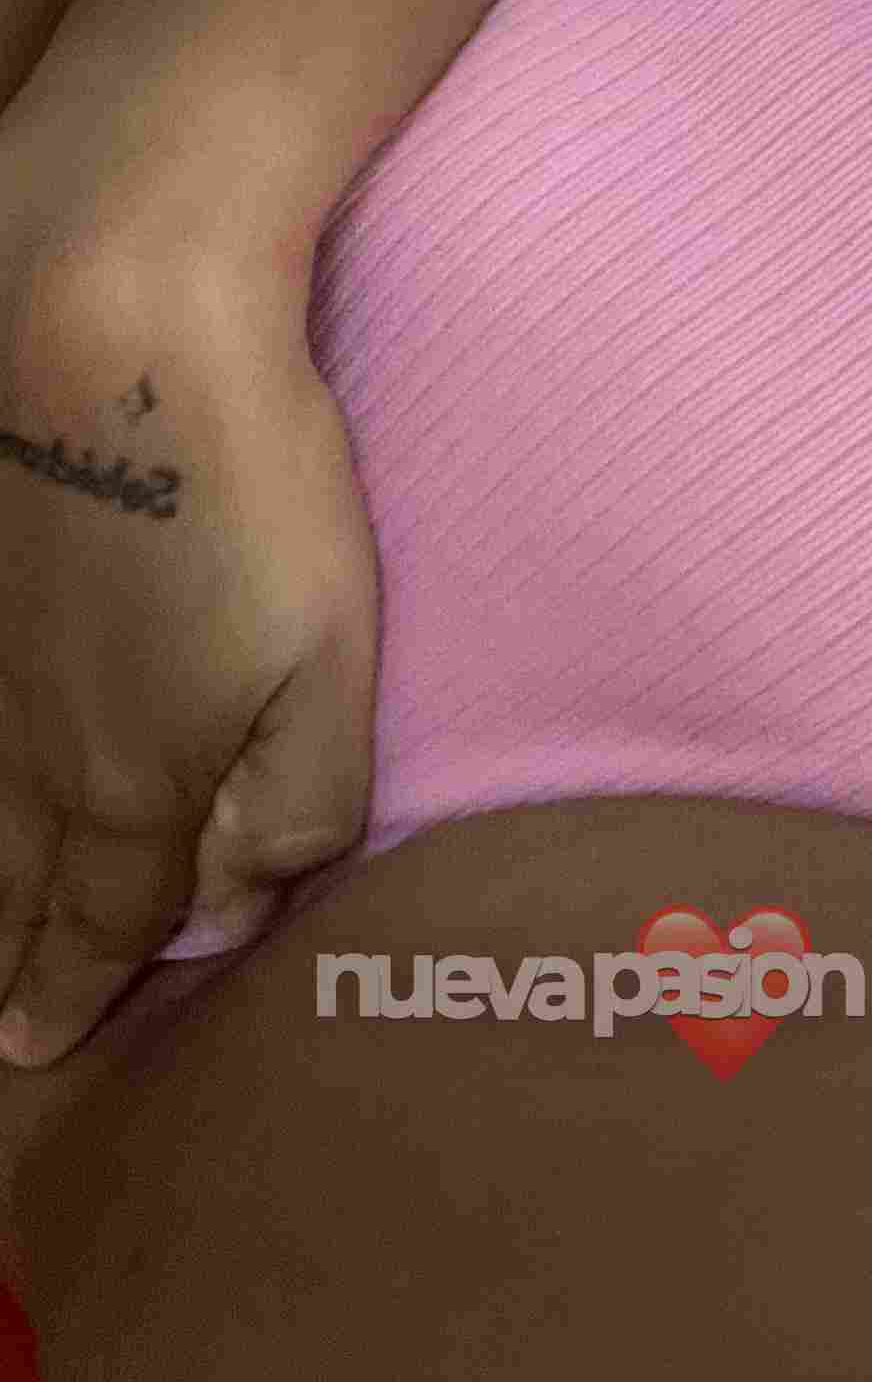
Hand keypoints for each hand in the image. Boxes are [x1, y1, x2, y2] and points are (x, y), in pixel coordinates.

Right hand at [0, 190, 378, 1066]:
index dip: (77, 986)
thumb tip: (234, 905)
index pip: (103, 917)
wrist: (113, 332)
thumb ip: (297, 796)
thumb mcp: (329, 655)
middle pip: (19, 881)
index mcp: (135, 775)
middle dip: (11, 965)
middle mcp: (36, 741)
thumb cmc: (246, 490)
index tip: (39, 1048)